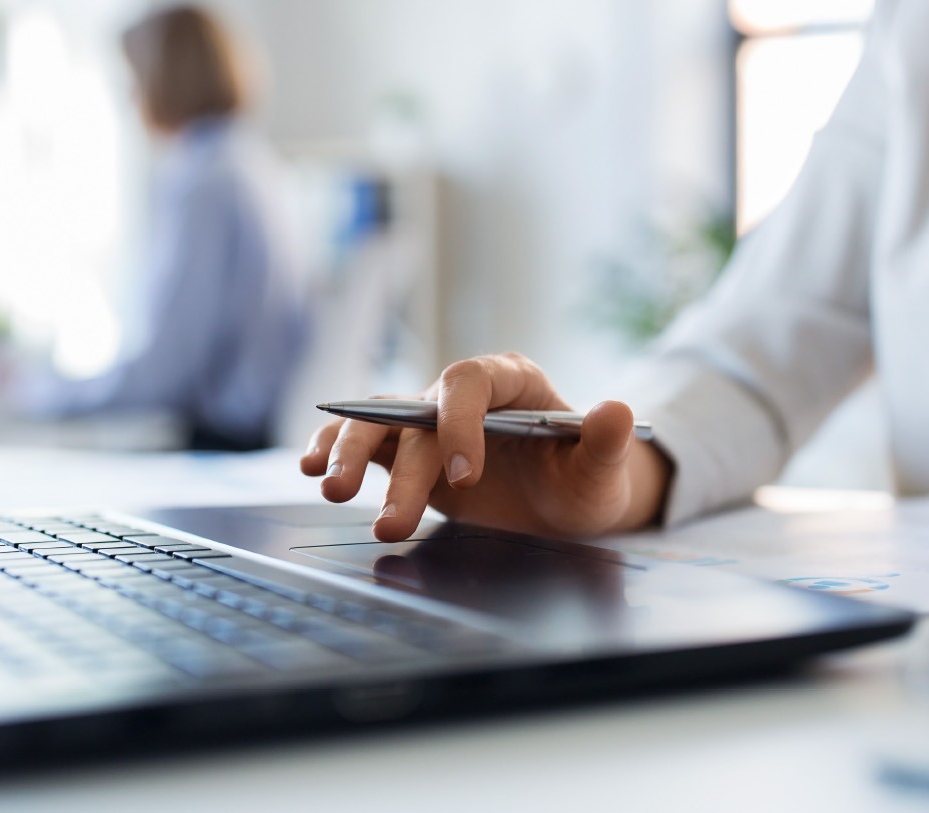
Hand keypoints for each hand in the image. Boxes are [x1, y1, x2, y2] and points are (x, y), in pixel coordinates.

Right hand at [298, 353, 671, 540]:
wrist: (566, 507)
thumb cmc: (585, 481)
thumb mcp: (603, 470)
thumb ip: (605, 442)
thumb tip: (616, 410)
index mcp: (511, 381)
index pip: (469, 383)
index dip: (459, 422)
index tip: (464, 476)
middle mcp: (462, 396)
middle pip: (416, 412)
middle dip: (401, 466)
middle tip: (394, 520)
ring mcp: (429, 423)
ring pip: (377, 422)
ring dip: (350, 454)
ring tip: (331, 490)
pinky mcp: (407, 453)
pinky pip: (363, 443)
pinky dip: (333, 451)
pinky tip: (312, 469)